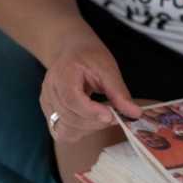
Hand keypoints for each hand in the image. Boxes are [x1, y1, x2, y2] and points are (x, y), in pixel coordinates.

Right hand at [39, 19, 141, 144]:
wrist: (71, 51)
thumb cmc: (89, 56)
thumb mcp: (107, 68)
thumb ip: (119, 92)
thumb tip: (136, 113)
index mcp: (63, 74)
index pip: (72, 99)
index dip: (91, 112)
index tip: (111, 115)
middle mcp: (50, 91)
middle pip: (70, 117)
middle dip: (95, 122)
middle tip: (116, 116)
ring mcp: (47, 104)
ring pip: (66, 129)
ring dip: (88, 128)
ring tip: (104, 116)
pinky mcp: (49, 113)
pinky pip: (62, 132)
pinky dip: (79, 131)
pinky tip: (91, 121)